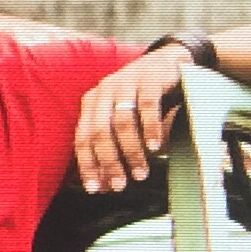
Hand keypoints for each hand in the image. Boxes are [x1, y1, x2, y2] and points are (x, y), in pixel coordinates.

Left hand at [74, 45, 192, 195]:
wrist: (168, 62)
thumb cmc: (142, 99)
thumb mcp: (123, 121)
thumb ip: (114, 148)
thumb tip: (106, 185)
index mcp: (91, 103)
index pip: (82, 138)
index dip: (87, 165)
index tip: (94, 189)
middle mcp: (104, 91)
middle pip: (100, 132)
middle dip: (109, 162)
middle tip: (120, 185)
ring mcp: (125, 82)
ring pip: (122, 122)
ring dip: (131, 152)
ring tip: (141, 173)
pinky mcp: (148, 78)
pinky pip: (147, 107)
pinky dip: (150, 129)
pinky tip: (154, 148)